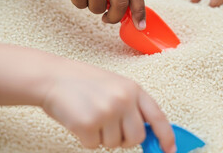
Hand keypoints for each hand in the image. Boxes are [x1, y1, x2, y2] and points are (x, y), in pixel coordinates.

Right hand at [41, 58, 175, 151]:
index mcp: (134, 89)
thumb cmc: (84, 82)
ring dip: (101, 137)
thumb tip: (146, 134)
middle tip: (109, 128)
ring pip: (114, 144)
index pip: (158, 117)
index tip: (169, 149)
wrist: (53, 77)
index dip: (166, 136)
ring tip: (91, 116)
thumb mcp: (116, 87)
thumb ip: (133, 106)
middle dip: (124, 139)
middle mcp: (124, 99)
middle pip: (136, 137)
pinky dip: (86, 138)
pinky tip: (80, 120)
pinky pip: (93, 145)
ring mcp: (107, 111)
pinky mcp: (88, 123)